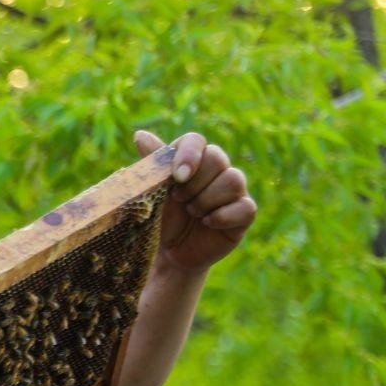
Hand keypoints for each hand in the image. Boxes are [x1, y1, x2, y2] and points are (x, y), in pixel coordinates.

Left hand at [134, 130, 257, 273]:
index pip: (196, 140)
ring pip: (234, 180)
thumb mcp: (153, 191)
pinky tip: (207, 223)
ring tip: (192, 212)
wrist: (171, 250)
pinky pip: (245, 206)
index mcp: (192, 158)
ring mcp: (234, 190)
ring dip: (207, 199)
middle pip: (217, 158)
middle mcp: (217, 169)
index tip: (178, 176)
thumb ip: (153, 164)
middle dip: (194, 183)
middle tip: (179, 199)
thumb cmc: (161, 215)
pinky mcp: (244, 212)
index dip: (189, 155)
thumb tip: (140, 135)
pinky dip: (222, 216)